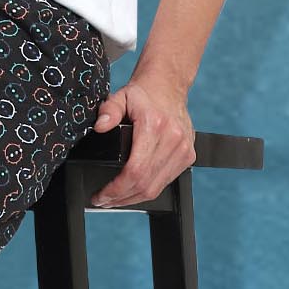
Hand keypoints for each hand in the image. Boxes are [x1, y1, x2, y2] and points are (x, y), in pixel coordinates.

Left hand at [87, 73, 194, 208]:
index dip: (116, 189)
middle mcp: (173, 139)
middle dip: (121, 198)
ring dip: (133, 199)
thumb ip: (108, 111)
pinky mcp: (188, 155)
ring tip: (114, 200)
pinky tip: (133, 191)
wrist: (168, 87)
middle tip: (103, 201)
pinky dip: (148, 190)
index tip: (101, 196)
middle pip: (145, 184)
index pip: (135, 171)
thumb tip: (100, 126)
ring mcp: (184, 149)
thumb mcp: (119, 97)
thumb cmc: (143, 95)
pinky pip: (166, 182)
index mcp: (155, 126)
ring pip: (156, 188)